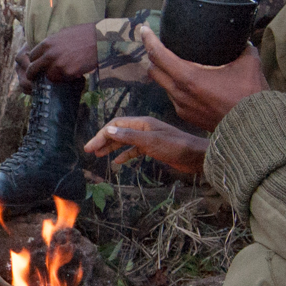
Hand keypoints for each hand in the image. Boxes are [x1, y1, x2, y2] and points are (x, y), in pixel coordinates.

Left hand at [16, 23, 100, 90]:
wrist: (100, 40)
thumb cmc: (84, 34)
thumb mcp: (63, 34)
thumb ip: (51, 43)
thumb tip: (44, 50)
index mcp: (47, 43)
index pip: (32, 56)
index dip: (33, 61)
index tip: (35, 65)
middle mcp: (50, 54)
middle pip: (33, 69)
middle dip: (33, 74)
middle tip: (34, 78)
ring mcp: (58, 65)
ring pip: (48, 76)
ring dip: (54, 76)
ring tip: (63, 72)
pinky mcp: (68, 73)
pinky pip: (62, 79)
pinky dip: (66, 78)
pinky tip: (74, 72)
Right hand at [87, 116, 207, 175]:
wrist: (196, 156)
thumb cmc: (176, 147)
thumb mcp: (151, 142)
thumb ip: (129, 136)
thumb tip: (109, 130)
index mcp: (142, 123)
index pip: (116, 125)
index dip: (101, 134)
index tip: (90, 147)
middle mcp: (143, 128)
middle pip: (118, 131)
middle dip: (103, 140)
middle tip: (89, 151)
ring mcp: (148, 138)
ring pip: (124, 141)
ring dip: (111, 147)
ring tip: (98, 155)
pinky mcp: (153, 148)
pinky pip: (134, 150)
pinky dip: (124, 155)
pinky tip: (117, 162)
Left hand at [141, 25, 266, 131]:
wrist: (252, 128)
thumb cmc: (250, 96)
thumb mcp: (249, 64)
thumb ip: (242, 47)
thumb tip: (241, 38)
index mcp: (189, 78)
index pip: (159, 55)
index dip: (149, 39)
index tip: (144, 29)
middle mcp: (180, 93)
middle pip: (154, 70)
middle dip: (152, 55)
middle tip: (156, 43)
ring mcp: (181, 106)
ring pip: (163, 84)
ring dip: (162, 71)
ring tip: (170, 61)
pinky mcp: (186, 116)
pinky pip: (172, 96)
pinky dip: (173, 85)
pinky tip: (183, 80)